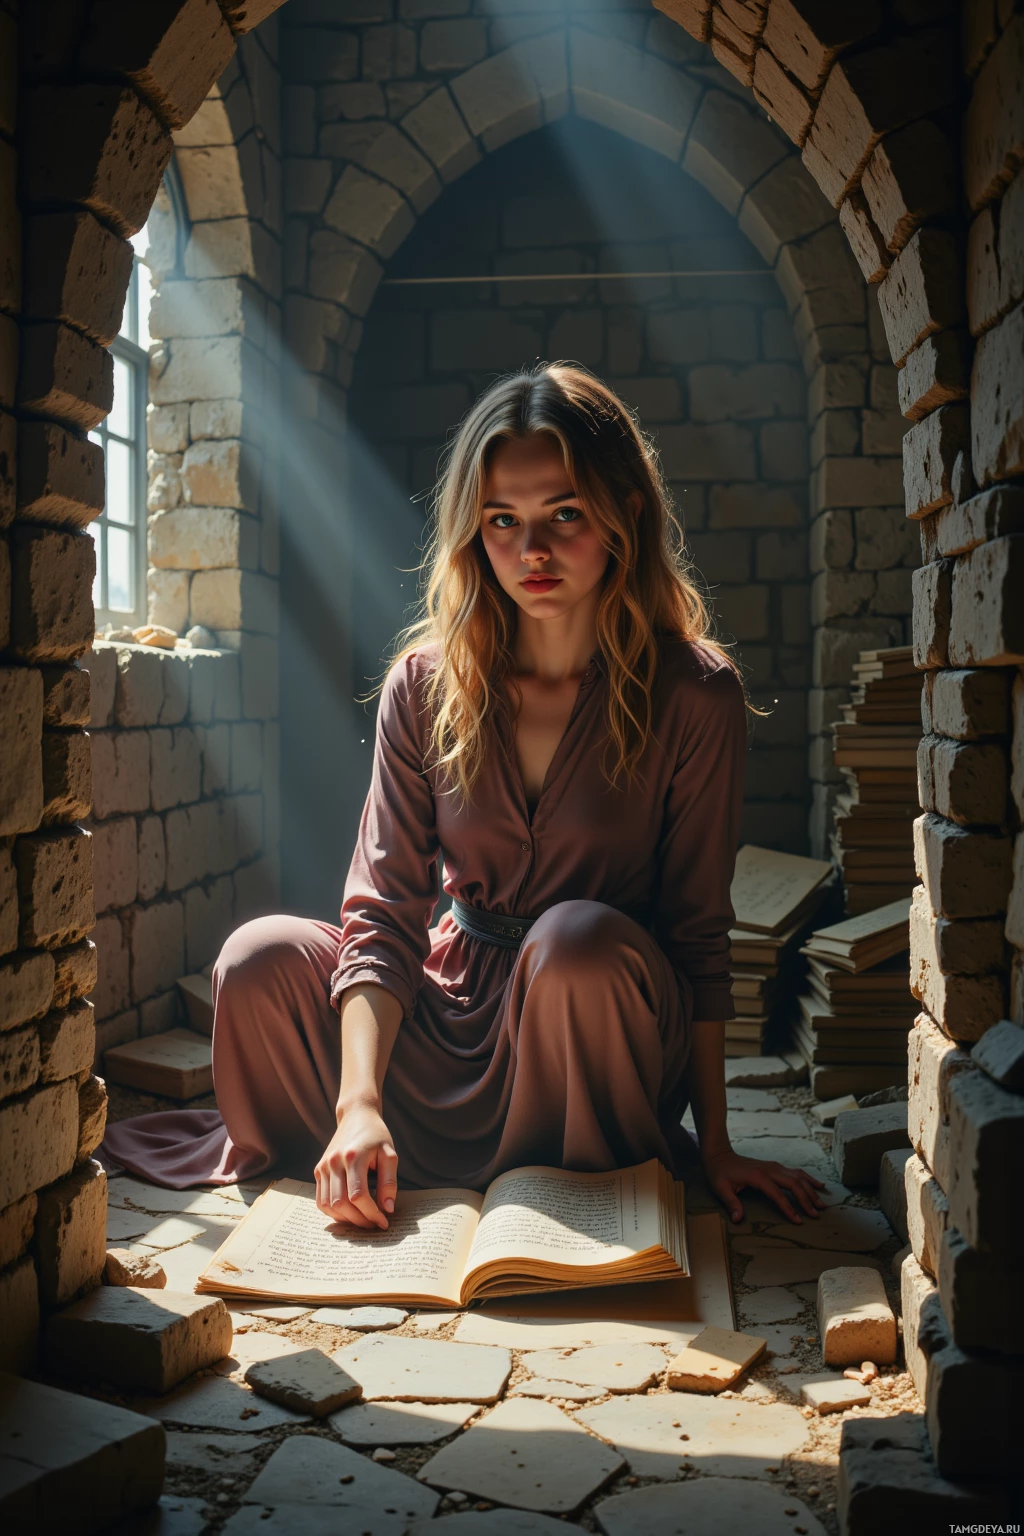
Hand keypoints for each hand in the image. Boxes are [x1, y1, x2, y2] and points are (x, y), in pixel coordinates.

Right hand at [315, 1102, 398, 1229]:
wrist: (356, 1116)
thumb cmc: (376, 1135)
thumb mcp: (389, 1154)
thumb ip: (389, 1182)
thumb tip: (387, 1209)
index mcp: (353, 1157)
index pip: (358, 1195)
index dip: (371, 1213)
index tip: (384, 1222)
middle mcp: (333, 1162)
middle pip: (341, 1203)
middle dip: (359, 1220)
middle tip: (374, 1225)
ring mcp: (323, 1166)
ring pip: (328, 1205)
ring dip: (345, 1219)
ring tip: (362, 1220)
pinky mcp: (318, 1170)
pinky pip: (321, 1200)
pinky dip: (333, 1212)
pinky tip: (348, 1213)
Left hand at [701, 1145, 824, 1224]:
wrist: (720, 1154)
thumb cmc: (720, 1173)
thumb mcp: (721, 1188)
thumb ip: (731, 1203)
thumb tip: (738, 1219)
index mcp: (758, 1176)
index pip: (777, 1194)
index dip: (788, 1208)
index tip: (798, 1221)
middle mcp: (770, 1169)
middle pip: (794, 1184)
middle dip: (806, 1199)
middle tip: (815, 1214)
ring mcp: (774, 1166)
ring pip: (798, 1177)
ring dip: (811, 1190)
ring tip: (822, 1203)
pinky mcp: (776, 1166)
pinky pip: (796, 1172)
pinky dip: (808, 1178)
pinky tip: (818, 1185)